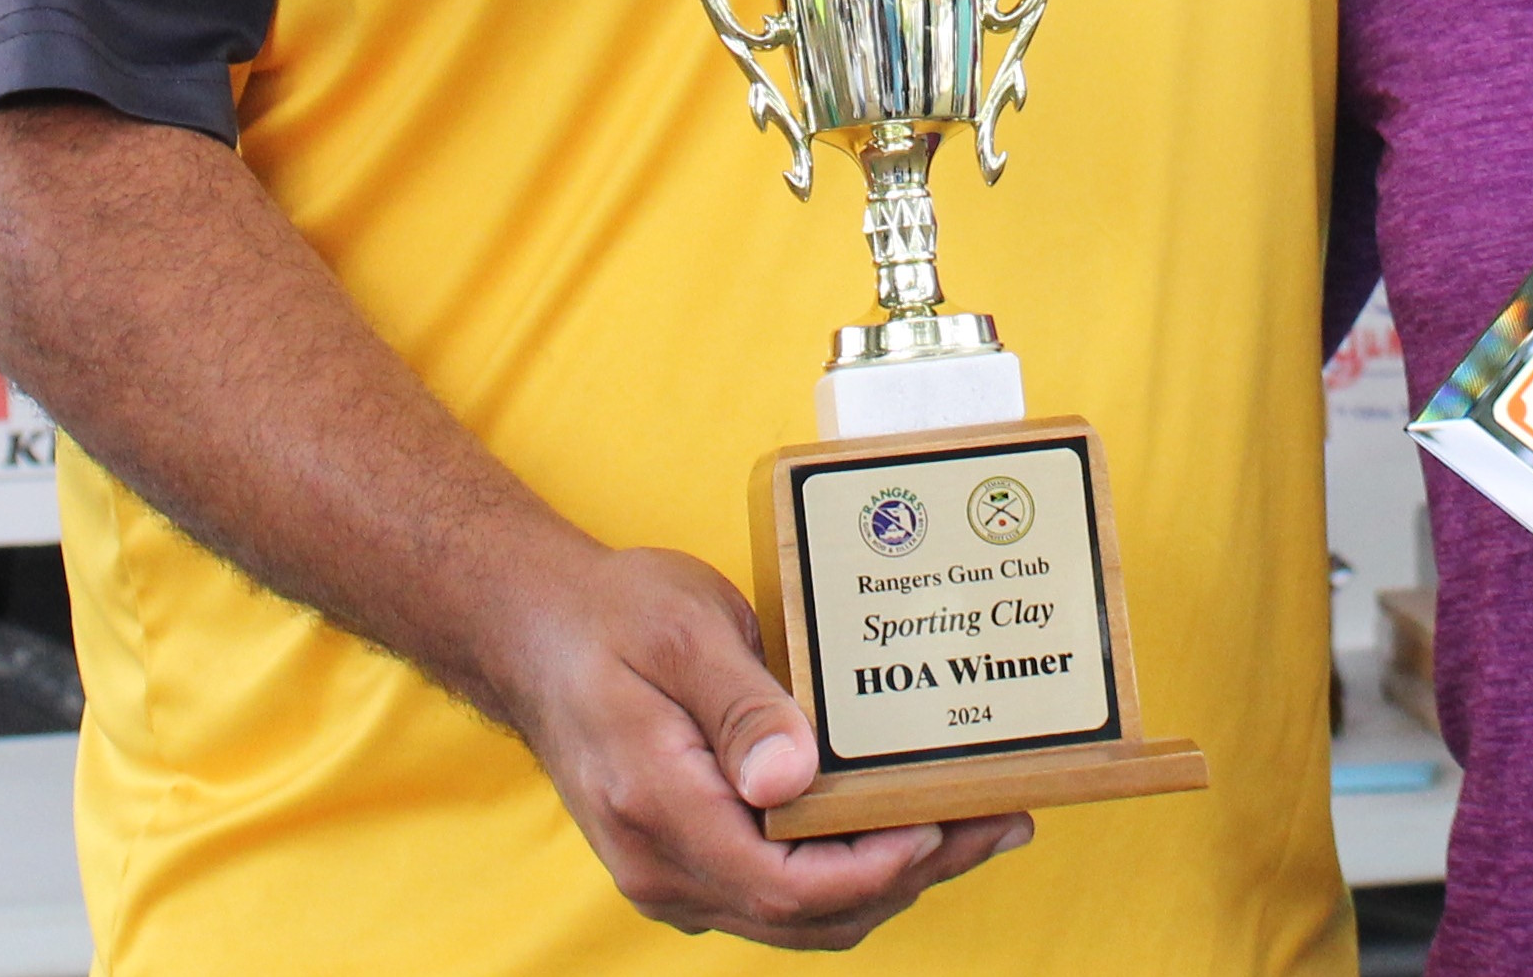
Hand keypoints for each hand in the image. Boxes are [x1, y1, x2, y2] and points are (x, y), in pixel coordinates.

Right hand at [490, 541, 1025, 948]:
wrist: (535, 632)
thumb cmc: (611, 618)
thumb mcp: (682, 636)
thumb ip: (741, 708)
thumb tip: (794, 779)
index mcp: (662, 811)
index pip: (784, 886)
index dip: (874, 870)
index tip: (943, 826)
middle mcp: (664, 866)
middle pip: (805, 914)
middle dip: (911, 876)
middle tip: (997, 821)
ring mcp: (672, 871)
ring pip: (796, 913)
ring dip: (889, 880)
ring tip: (975, 826)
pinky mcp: (688, 856)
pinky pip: (777, 890)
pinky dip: (845, 870)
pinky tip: (898, 823)